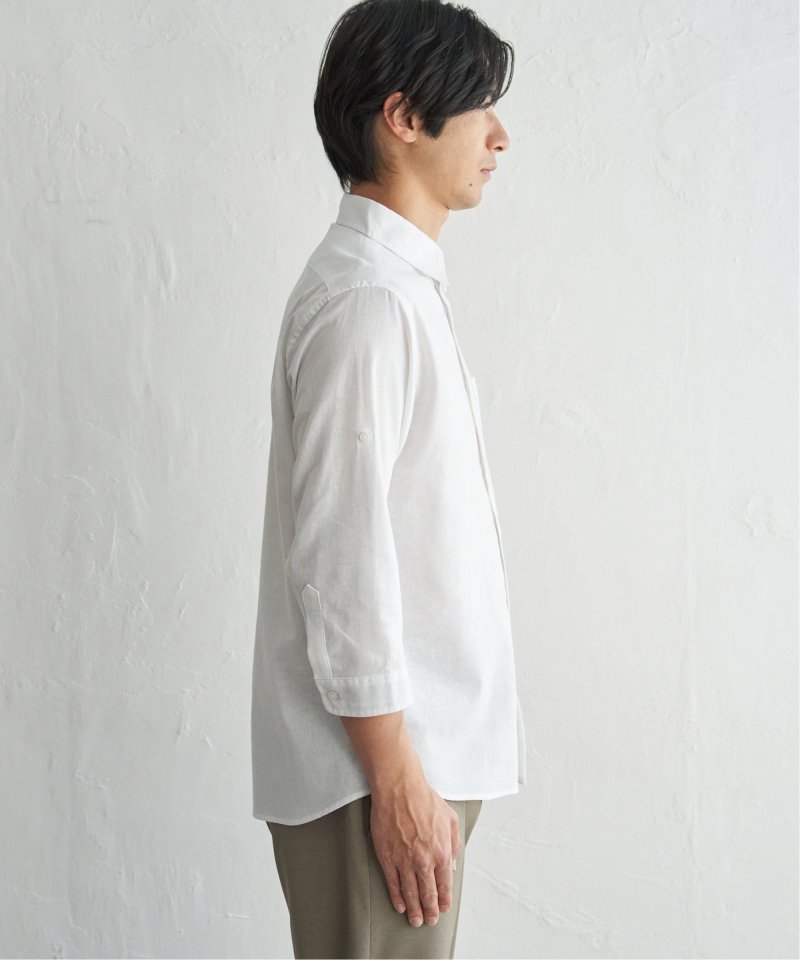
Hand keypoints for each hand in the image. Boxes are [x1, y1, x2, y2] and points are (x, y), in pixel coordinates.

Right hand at [369, 780, 461, 926]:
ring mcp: (404, 860)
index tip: (442, 909)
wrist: (399, 789)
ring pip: (410, 893)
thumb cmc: (425, 800)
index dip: (443, 900)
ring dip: (414, 909)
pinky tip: (400, 905)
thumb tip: (452, 865)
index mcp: (441, 851)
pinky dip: (397, 897)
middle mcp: (424, 860)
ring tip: (415, 921)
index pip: (444, 884)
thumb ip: (454, 844)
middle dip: (430, 911)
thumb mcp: (450, 819)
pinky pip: (393, 883)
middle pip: (428, 894)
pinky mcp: (387, 857)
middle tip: (429, 921)